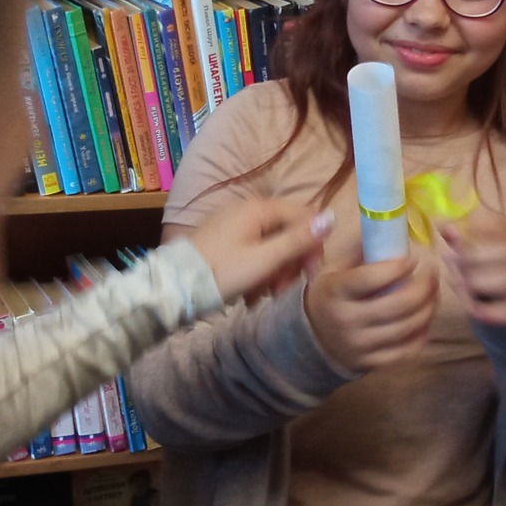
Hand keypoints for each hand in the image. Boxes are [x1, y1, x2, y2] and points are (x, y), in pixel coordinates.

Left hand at [187, 198, 333, 302]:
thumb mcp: (264, 260)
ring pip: (270, 245)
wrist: (174, 286)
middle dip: (290, 263)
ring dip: (274, 271)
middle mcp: (247, 209)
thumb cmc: (220, 273)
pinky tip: (251, 293)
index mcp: (259, 209)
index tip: (311, 275)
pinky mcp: (223, 240)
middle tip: (282, 291)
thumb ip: (298, 240)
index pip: (304, 217)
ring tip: (264, 296)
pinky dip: (257, 271)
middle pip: (287, 232)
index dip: (313, 245)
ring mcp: (233, 224)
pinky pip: (252, 251)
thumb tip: (332, 217)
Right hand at [303, 241, 438, 372]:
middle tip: (434, 275)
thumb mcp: (335, 267)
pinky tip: (425, 318)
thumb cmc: (332, 294)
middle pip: (396, 305)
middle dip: (423, 288)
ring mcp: (359, 345)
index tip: (414, 258)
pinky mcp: (370, 363)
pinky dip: (422, 334)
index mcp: (335, 290)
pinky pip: (406, 351)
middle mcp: (345, 320)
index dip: (398, 267)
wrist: (314, 337)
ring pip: (406, 328)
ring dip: (428, 309)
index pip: (371, 278)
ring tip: (434, 294)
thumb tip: (388, 222)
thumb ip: (360, 247)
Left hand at [438, 205, 505, 327]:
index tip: (453, 232)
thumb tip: (444, 226)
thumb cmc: (495, 278)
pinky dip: (490, 311)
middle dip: (473, 256)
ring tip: (454, 283)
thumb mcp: (480, 260)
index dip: (479, 228)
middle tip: (447, 258)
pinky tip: (472, 310)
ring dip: (478, 281)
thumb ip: (463, 244)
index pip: (504, 227)